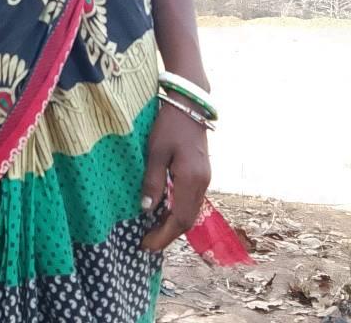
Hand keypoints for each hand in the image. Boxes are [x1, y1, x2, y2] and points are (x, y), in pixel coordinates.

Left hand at [139, 97, 210, 251]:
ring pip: (191, 211)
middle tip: (147, 243)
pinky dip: (178, 211)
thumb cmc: (169, 124)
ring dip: (173, 224)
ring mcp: (205, 178)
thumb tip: (146, 210)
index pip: (179, 219)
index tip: (145, 245)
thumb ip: (153, 181)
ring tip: (153, 231)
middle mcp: (203, 183)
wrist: (190, 104)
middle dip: (168, 234)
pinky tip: (164, 210)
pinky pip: (191, 200)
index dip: (163, 236)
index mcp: (192, 180)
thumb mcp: (156, 151)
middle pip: (187, 219)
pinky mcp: (202, 173)